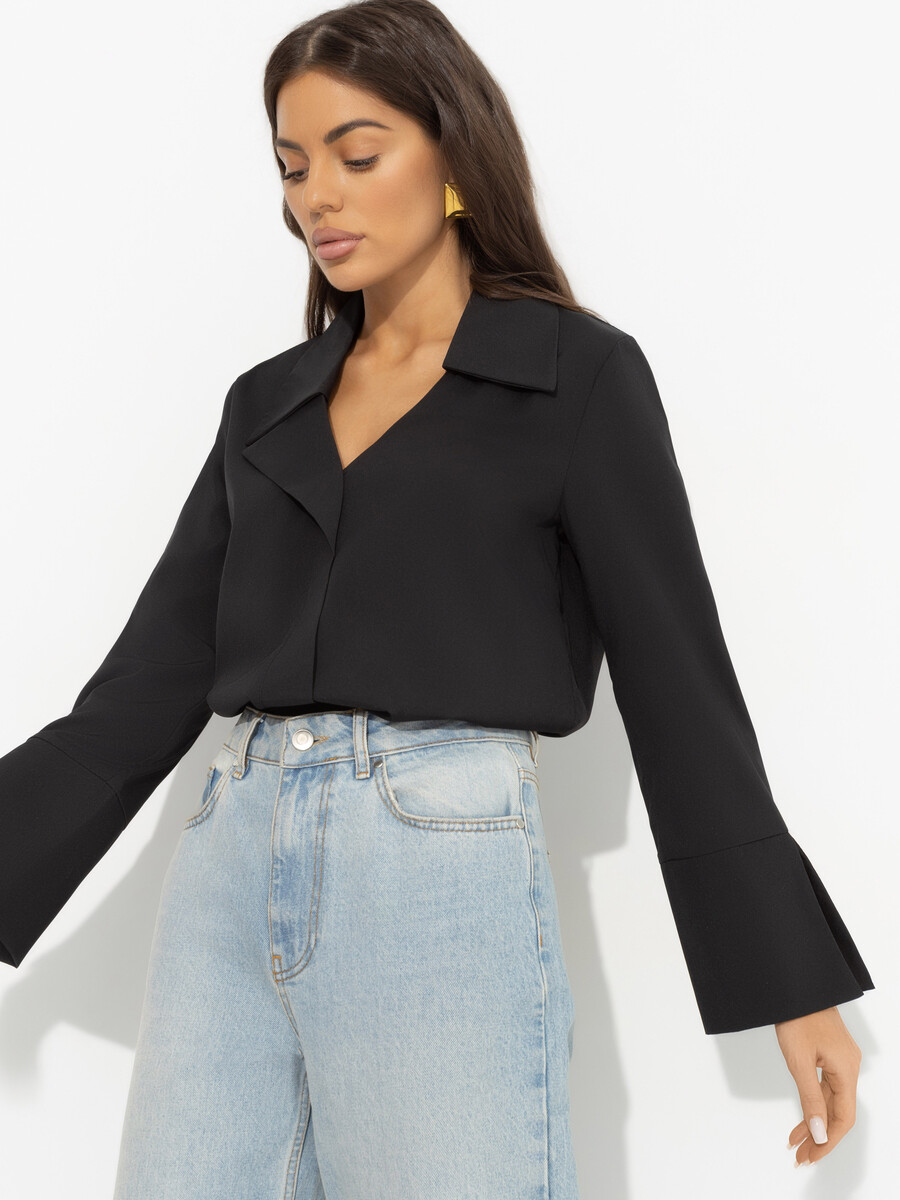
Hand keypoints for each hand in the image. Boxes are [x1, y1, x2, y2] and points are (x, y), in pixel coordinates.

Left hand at [775, 1006, 861, 1165]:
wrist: (796, 984)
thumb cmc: (798, 1016)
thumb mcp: (800, 1061)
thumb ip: (810, 1098)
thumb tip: (819, 1133)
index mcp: (847, 1069)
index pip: (843, 1117)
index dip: (828, 1140)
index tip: (811, 1156)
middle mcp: (848, 1067)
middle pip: (837, 1112)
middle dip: (819, 1136)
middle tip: (801, 1157)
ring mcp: (840, 1060)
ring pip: (830, 1101)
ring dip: (814, 1122)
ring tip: (796, 1143)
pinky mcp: (829, 1053)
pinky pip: (824, 1086)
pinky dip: (812, 1103)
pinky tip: (801, 1118)